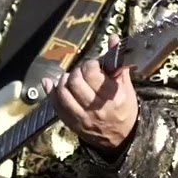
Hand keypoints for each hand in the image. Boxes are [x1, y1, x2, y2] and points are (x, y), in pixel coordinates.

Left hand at [43, 35, 138, 150]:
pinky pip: (57, 107)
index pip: (92, 74)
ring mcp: (83, 118)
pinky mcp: (73, 124)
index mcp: (112, 96)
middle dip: (76, 71)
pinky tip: (51, 84)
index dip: (89, 64)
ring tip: (69, 78)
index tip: (92, 64)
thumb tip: (113, 38)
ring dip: (63, 81)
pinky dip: (51, 93)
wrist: (122, 139)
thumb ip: (117, 62)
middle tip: (81, 71)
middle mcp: (96, 108)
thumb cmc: (125, 109)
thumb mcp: (126, 86)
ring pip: (64, 94)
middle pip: (75, 83)